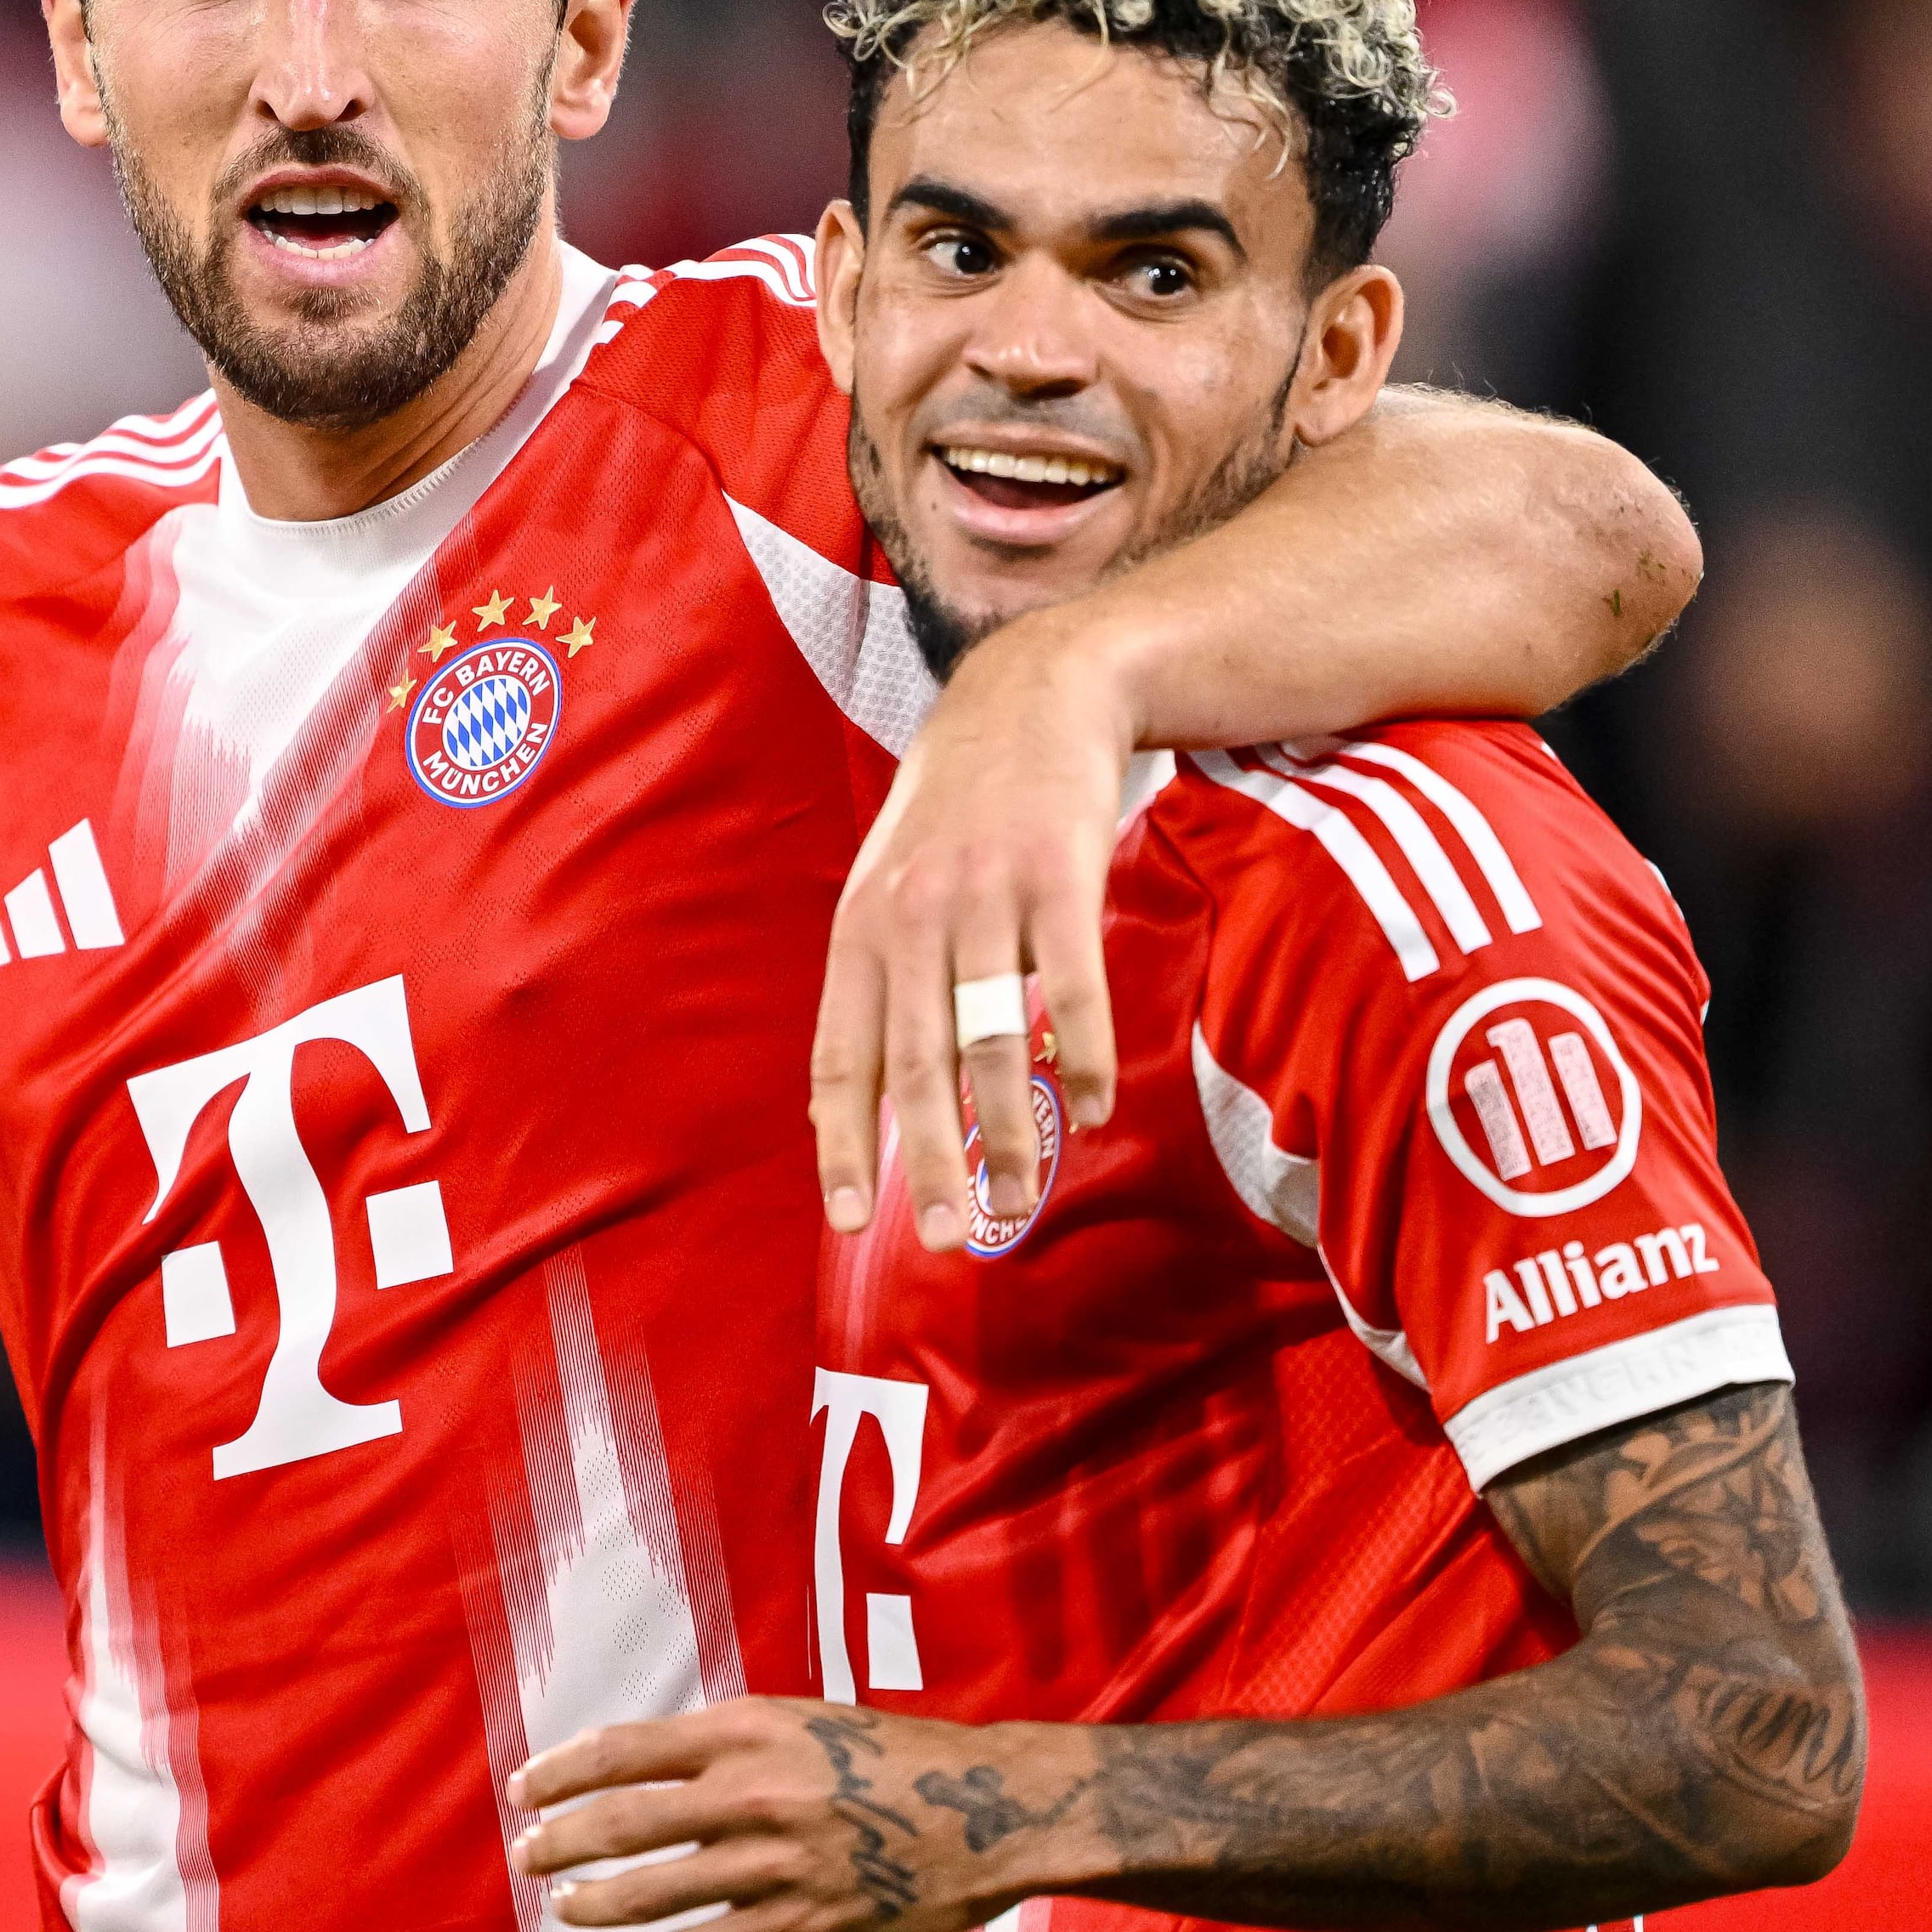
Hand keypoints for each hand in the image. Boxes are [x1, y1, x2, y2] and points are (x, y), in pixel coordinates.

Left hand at [511, 1698, 1090, 1931]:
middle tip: (527, 1854)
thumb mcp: (799, 1722)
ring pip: (653, 1890)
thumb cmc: (888, 1760)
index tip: (524, 1789)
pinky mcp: (805, 1921)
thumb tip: (641, 1772)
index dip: (563, 1771)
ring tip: (565, 1904)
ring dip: (594, 1901)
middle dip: (560, 1841)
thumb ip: (723, 1746)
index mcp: (747, 1729)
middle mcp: (753, 1791)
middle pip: (623, 1820)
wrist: (989, 1809)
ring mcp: (778, 1861)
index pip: (625, 1748)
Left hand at [808, 616, 1131, 1248]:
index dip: (842, 1141)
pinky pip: (1071, 986)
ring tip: (1018, 1197)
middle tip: (944, 1236)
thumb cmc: (957, 812)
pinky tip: (1091, 1110)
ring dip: (1007, 1128)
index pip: (840, 1057)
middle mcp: (912, 918)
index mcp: (861, 931)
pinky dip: (1080, 1055)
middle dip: (925, 1160)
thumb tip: (871, 1093)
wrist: (1032, 696)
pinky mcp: (1060, 877)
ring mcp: (986, 896)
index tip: (849, 1219)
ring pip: (990, 1038)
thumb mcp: (892, 884)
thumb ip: (882, 979)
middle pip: (914, 1063)